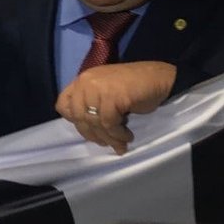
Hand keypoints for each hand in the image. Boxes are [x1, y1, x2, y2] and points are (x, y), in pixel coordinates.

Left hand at [55, 61, 175, 154]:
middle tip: (106, 144)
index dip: (73, 120)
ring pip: (95, 122)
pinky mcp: (112, 96)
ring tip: (120, 144)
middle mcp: (85, 82)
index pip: (63, 104)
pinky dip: (118, 134)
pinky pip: (109, 123)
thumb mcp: (106, 93)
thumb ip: (92, 103)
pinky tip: (127, 136)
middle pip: (79, 117)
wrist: (161, 78)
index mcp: (82, 81)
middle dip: (93, 135)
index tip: (89, 129)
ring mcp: (97, 88)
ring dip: (108, 138)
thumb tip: (86, 129)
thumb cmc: (134, 88)